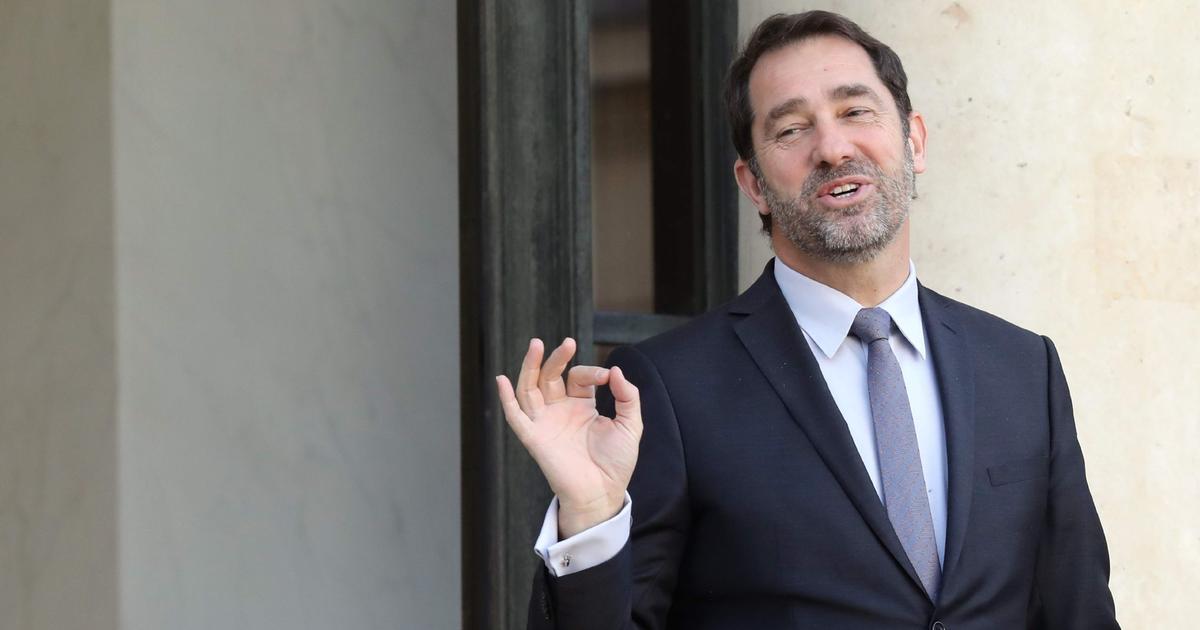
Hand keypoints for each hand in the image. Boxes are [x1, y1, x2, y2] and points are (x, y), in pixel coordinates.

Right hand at [496, 338, 641, 538]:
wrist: (604, 493)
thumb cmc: (616, 463)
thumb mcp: (630, 425)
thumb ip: (627, 396)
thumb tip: (615, 370)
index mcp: (581, 406)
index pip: (579, 378)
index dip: (591, 372)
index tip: (607, 377)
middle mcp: (560, 411)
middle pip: (550, 376)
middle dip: (557, 358)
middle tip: (568, 343)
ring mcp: (545, 423)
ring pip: (530, 388)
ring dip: (530, 367)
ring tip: (536, 345)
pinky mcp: (534, 438)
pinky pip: (515, 417)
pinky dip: (506, 399)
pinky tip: (502, 380)